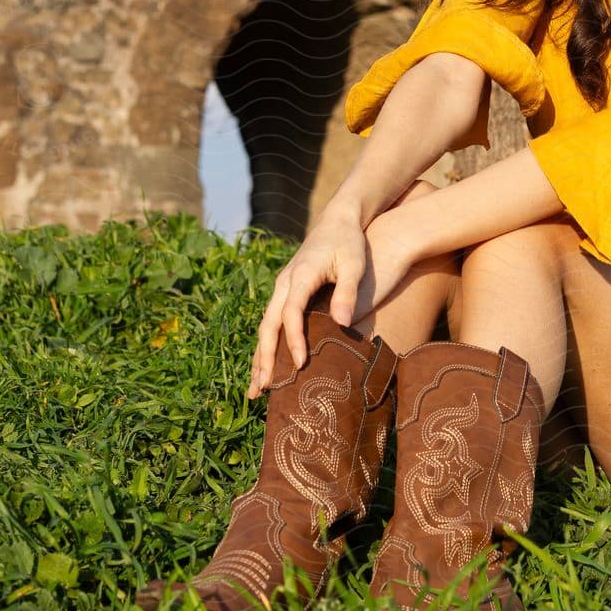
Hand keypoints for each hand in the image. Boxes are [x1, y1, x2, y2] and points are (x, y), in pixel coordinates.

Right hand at [246, 204, 415, 397]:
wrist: (338, 220)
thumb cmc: (349, 242)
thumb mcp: (354, 264)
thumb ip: (347, 292)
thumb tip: (342, 324)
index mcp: (300, 275)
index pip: (291, 313)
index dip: (294, 339)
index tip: (300, 364)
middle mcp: (284, 283)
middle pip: (268, 325)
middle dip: (265, 357)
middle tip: (265, 388)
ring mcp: (281, 288)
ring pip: (265, 327)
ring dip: (260, 357)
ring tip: (257, 390)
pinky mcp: (285, 293)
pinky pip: (271, 324)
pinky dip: (266, 347)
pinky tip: (264, 368)